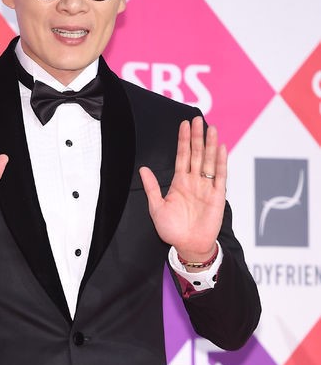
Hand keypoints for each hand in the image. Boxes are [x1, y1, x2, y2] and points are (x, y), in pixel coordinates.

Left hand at [139, 116, 226, 262]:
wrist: (188, 246)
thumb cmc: (172, 230)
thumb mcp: (156, 208)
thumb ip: (152, 188)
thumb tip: (143, 169)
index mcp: (179, 182)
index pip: (182, 156)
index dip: (183, 140)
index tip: (184, 124)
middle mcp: (194, 181)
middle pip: (196, 154)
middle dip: (196, 137)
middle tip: (197, 119)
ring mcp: (206, 187)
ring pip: (209, 161)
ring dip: (210, 145)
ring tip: (210, 128)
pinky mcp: (217, 196)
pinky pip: (220, 176)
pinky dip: (221, 162)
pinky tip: (221, 148)